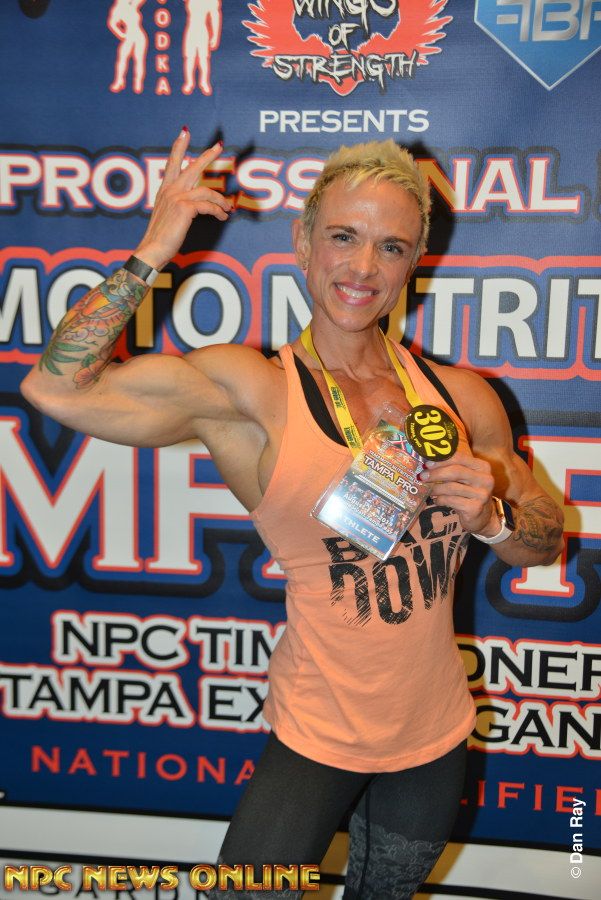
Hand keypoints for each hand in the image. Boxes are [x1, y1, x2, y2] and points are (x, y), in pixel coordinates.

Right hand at [134, 129, 232, 270]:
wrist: (152, 250)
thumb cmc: (160, 237)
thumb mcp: (168, 216)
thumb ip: (178, 204)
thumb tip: (194, 202)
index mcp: (165, 190)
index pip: (172, 163)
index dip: (179, 147)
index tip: (184, 132)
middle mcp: (170, 190)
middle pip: (192, 167)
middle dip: (207, 155)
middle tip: (219, 145)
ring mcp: (177, 198)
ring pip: (206, 191)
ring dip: (221, 200)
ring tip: (228, 208)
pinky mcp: (185, 208)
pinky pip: (208, 206)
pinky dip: (218, 212)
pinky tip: (223, 217)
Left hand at [419, 451, 495, 533]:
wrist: (483, 518)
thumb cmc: (469, 493)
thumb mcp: (466, 478)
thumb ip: (452, 468)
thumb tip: (427, 463)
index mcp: (483, 467)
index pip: (459, 458)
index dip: (441, 460)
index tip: (427, 463)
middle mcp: (485, 479)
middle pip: (455, 471)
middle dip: (435, 473)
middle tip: (422, 477)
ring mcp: (482, 494)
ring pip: (451, 487)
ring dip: (436, 488)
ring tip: (428, 490)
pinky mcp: (475, 508)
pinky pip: (451, 500)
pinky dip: (440, 499)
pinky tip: (436, 500)